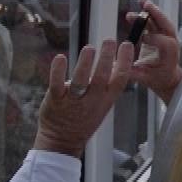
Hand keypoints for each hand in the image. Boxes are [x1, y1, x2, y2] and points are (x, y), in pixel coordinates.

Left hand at [35, 39, 134, 157]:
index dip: (124, 61)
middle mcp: (91, 101)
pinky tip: (60, 57)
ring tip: (90, 48)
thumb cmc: (83, 119)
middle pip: (102, 78)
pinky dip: (58, 71)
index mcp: (105, 100)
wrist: (62, 141)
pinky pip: (56, 84)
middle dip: (107, 58)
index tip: (126, 45)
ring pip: (81, 81)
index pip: (120, 80)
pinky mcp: (55, 101)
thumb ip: (106, 86)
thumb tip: (114, 61)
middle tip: (109, 41)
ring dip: (85, 64)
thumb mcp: (102, 105)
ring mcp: (73, 102)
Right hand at [127, 0, 181, 105]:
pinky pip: (156, 21)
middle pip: (167, 26)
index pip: (166, 43)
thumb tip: (119, 67)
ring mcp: (168, 37)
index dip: (155, 39)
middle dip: (157, 15)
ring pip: (161, 21)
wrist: (167, 77)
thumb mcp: (145, 79)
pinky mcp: (162, 34)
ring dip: (152, 10)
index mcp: (170, 56)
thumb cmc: (157, 79)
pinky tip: (141, 6)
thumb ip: (133, 73)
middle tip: (145, 5)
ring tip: (141, 1)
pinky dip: (150, 13)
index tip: (143, 38)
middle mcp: (171, 44)